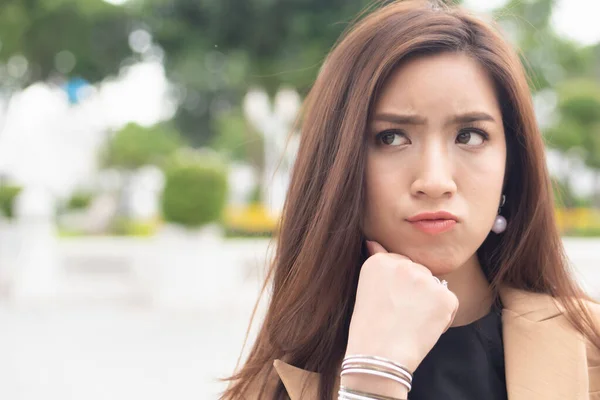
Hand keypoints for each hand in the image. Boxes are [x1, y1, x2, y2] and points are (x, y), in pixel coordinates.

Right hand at [341, 240, 458, 395]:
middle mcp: (403, 263)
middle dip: (414, 293)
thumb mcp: (365, 290)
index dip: (397, 289)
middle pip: (418, 273)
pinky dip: (442, 317)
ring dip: (429, 303)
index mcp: (380, 261)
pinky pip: (449, 302)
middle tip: (399, 315)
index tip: (387, 305)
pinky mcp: (444, 295)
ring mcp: (425, 278)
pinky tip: (423, 327)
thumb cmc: (369, 330)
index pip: (399, 266)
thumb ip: (377, 264)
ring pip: (434, 287)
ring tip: (410, 323)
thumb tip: (373, 242)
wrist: (379, 356)